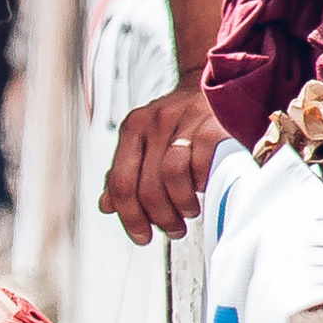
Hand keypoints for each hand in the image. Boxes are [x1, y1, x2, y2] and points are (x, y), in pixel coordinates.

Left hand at [100, 82, 224, 245]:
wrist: (216, 85)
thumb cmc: (181, 122)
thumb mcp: (147, 140)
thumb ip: (127, 171)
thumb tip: (106, 205)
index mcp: (132, 128)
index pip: (120, 182)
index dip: (129, 217)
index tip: (142, 237)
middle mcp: (153, 122)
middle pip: (144, 186)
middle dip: (158, 218)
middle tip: (172, 230)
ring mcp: (183, 121)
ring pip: (170, 176)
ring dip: (180, 205)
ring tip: (188, 212)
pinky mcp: (212, 125)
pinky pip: (200, 165)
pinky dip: (201, 185)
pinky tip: (205, 189)